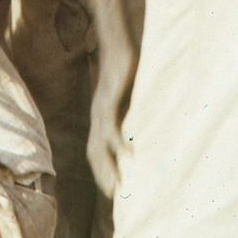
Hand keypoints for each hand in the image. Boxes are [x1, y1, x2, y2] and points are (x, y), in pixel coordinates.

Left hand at [88, 42, 135, 198]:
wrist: (117, 42)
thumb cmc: (126, 67)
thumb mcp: (130, 93)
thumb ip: (133, 108)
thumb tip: (144, 119)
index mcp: (101, 115)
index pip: (96, 148)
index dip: (101, 168)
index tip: (110, 187)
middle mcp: (97, 115)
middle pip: (94, 152)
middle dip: (102, 175)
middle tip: (113, 195)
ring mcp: (101, 108)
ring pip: (100, 145)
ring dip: (107, 167)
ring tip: (118, 186)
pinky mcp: (109, 99)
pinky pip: (112, 126)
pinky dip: (119, 143)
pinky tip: (129, 155)